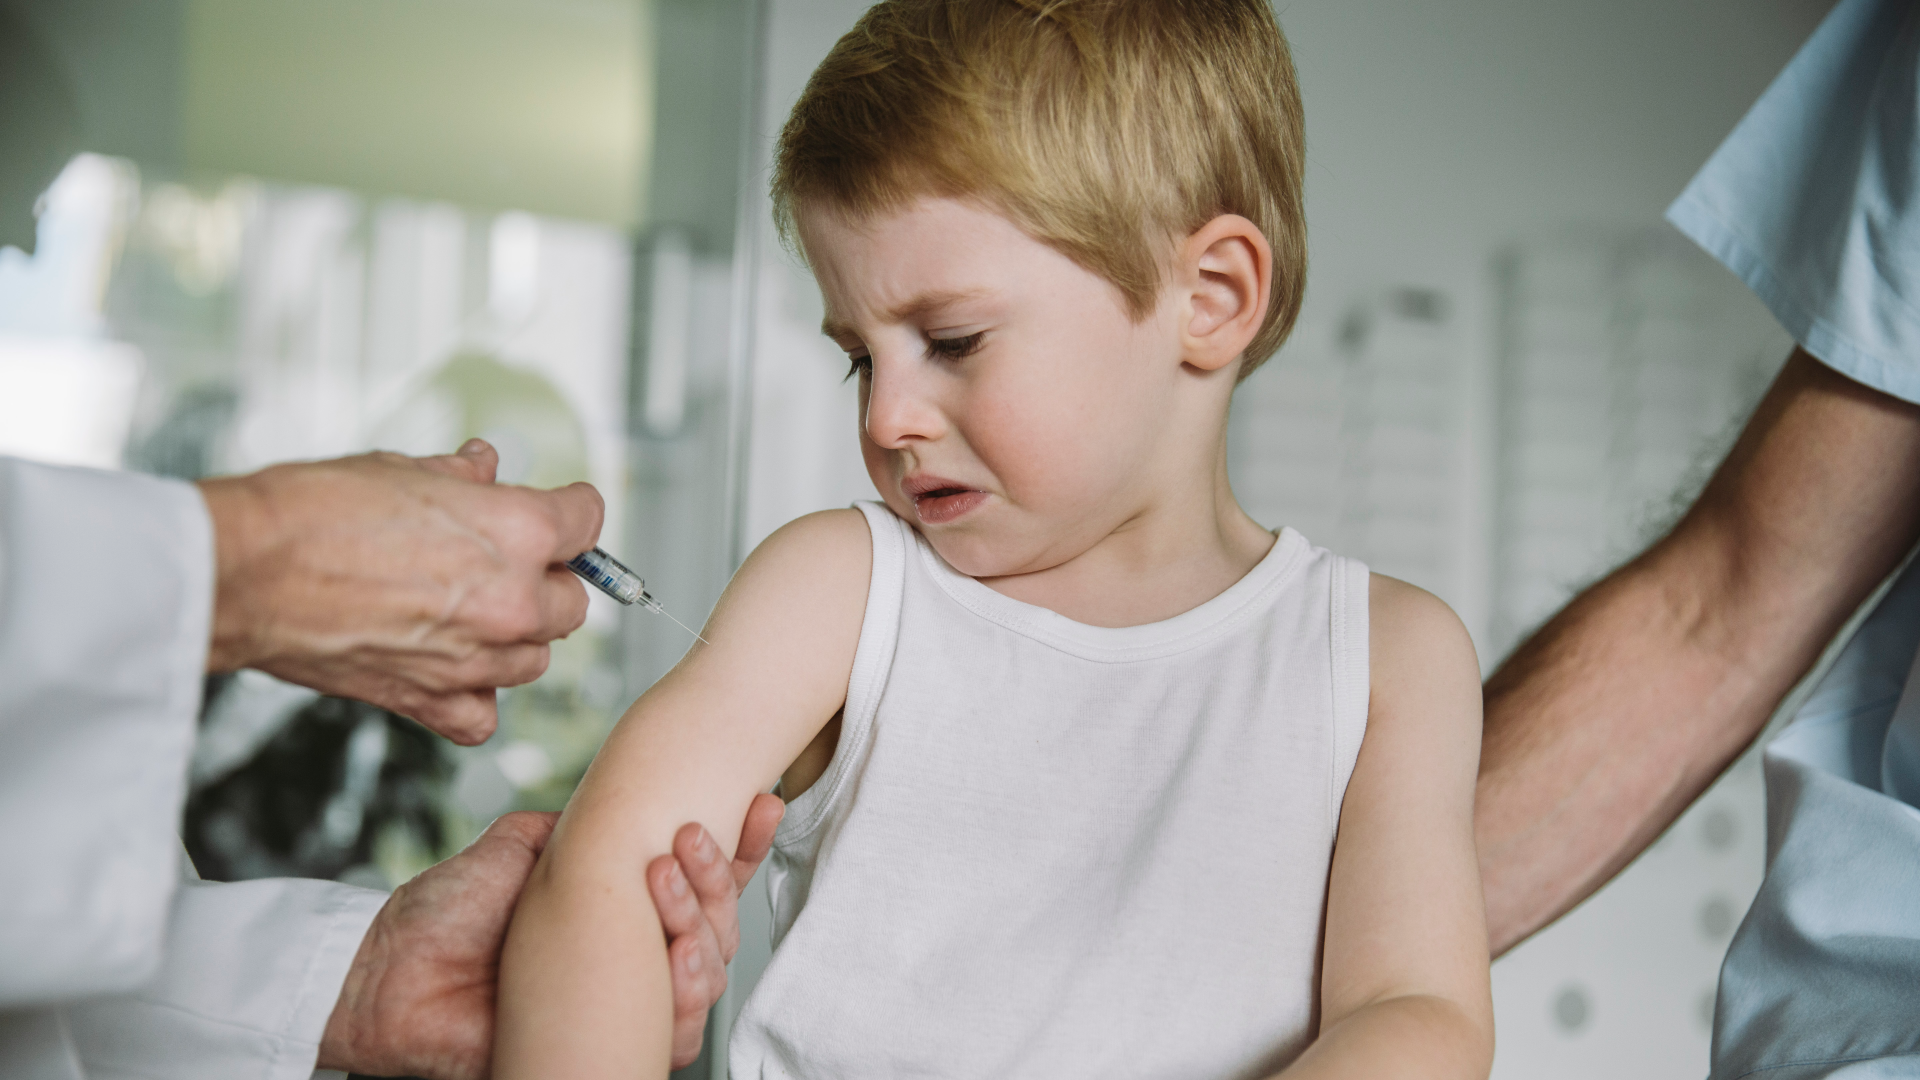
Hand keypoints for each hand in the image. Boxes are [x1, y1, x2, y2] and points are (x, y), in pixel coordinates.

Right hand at [197, 439, 601, 743]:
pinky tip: (452, 669)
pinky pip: (483, 715)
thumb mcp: (403, 468)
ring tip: (467, 612)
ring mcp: (476, 658)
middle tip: (503, 564)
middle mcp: (512, 600)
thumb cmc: (313, 514)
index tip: (562, 514)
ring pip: (536, 658)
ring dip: (514, 638)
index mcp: (518, 531)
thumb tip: (483, 468)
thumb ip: (462, 477)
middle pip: (572, 602)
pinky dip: (474, 697)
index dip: (572, 512)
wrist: (246, 571)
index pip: (589, 521)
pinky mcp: (432, 701)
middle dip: (546, 581)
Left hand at [319, 798, 783, 1078]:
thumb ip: (582, 821)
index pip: (697, 880)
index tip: (762, 802)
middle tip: (686, 840)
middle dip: (716, 879)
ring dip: (702, 925)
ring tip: (664, 878)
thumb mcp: (522, 846)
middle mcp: (632, 956)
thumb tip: (630, 792)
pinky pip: (677, 1033)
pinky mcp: (611, 1047)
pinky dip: (688, 993)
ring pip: (708, 975)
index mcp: (618, 909)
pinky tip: (676, 954)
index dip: (740, 846)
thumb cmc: (444, 915)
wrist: (393, 977)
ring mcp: (625, 1003)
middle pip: (718, 925)